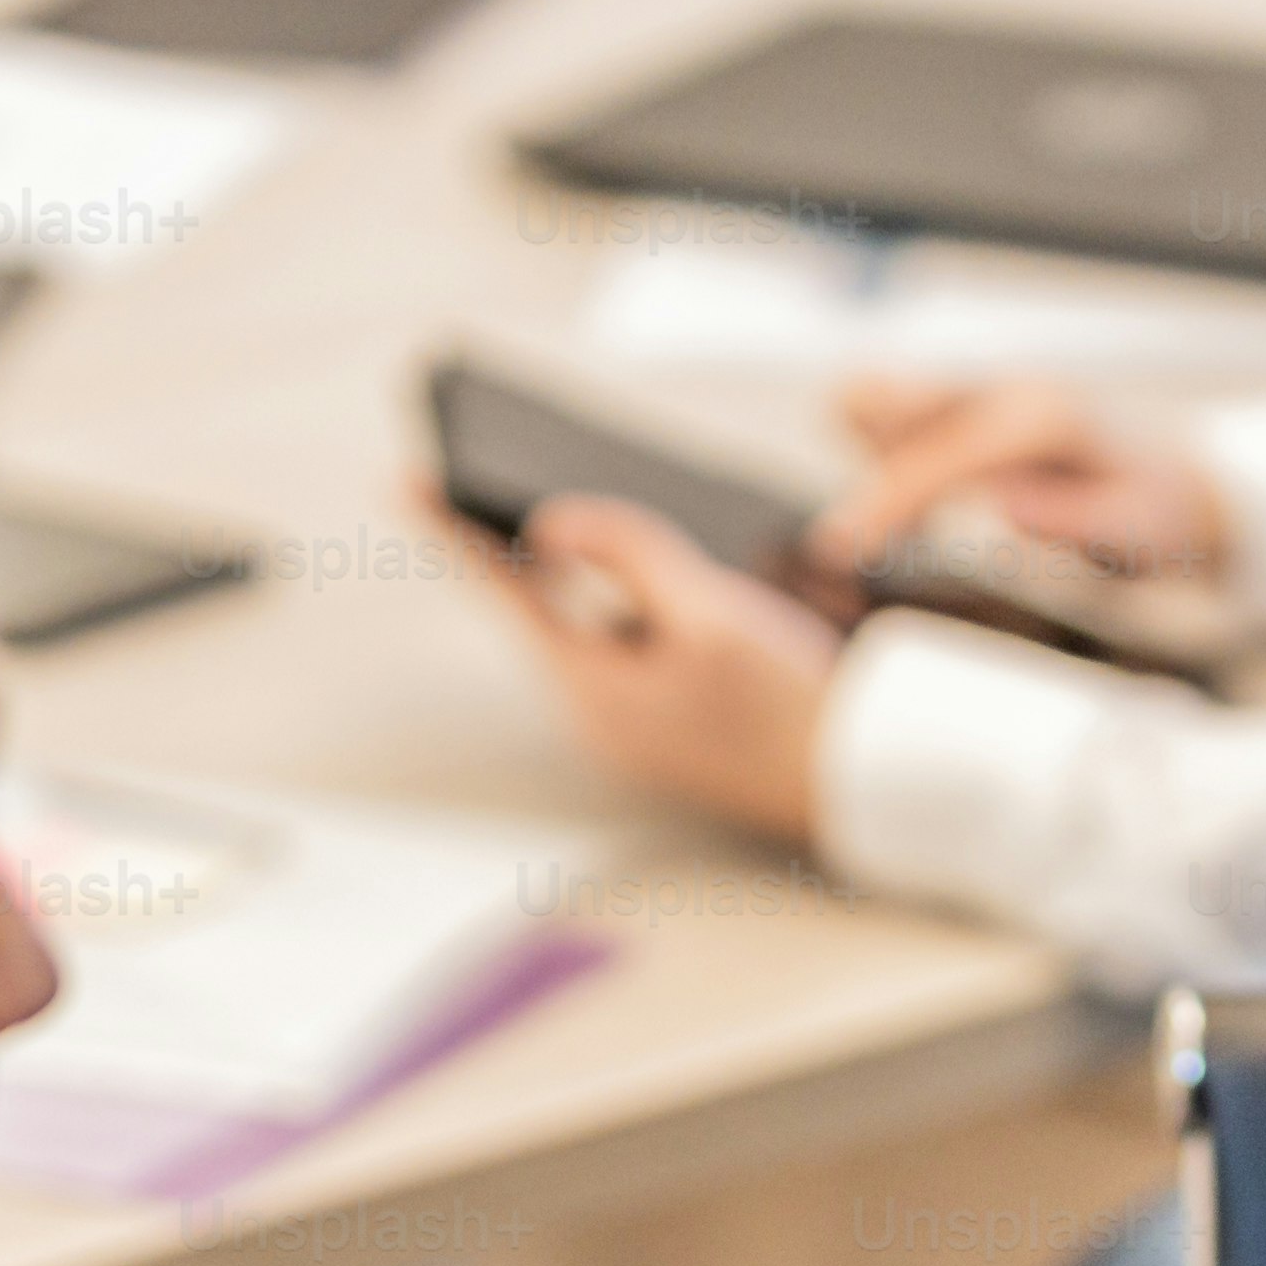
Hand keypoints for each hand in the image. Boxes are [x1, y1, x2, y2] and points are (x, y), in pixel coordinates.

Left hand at [458, 495, 840, 846]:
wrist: (860, 783)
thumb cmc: (791, 697)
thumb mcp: (709, 608)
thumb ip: (629, 553)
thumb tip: (548, 525)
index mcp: (596, 688)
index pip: (510, 592)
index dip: (456, 532)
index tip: (404, 482)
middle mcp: (601, 720)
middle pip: (550, 614)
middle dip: (531, 556)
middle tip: (490, 491)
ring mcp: (636, 736)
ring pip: (600, 637)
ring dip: (601, 590)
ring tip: (607, 550)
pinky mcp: (673, 738)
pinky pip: (635, 663)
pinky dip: (639, 622)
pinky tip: (676, 601)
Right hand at [810, 374, 1232, 583]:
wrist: (1169, 479)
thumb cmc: (1153, 513)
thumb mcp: (1140, 531)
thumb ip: (1078, 520)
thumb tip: (1006, 507)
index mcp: (1041, 418)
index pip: (944, 452)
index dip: (888, 499)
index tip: (840, 550)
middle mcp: (1001, 387)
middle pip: (884, 394)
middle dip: (864, 468)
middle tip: (863, 548)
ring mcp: (977, 387)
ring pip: (876, 395)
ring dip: (868, 458)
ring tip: (908, 526)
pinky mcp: (960, 402)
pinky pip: (889, 412)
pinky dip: (881, 456)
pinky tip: (920, 511)